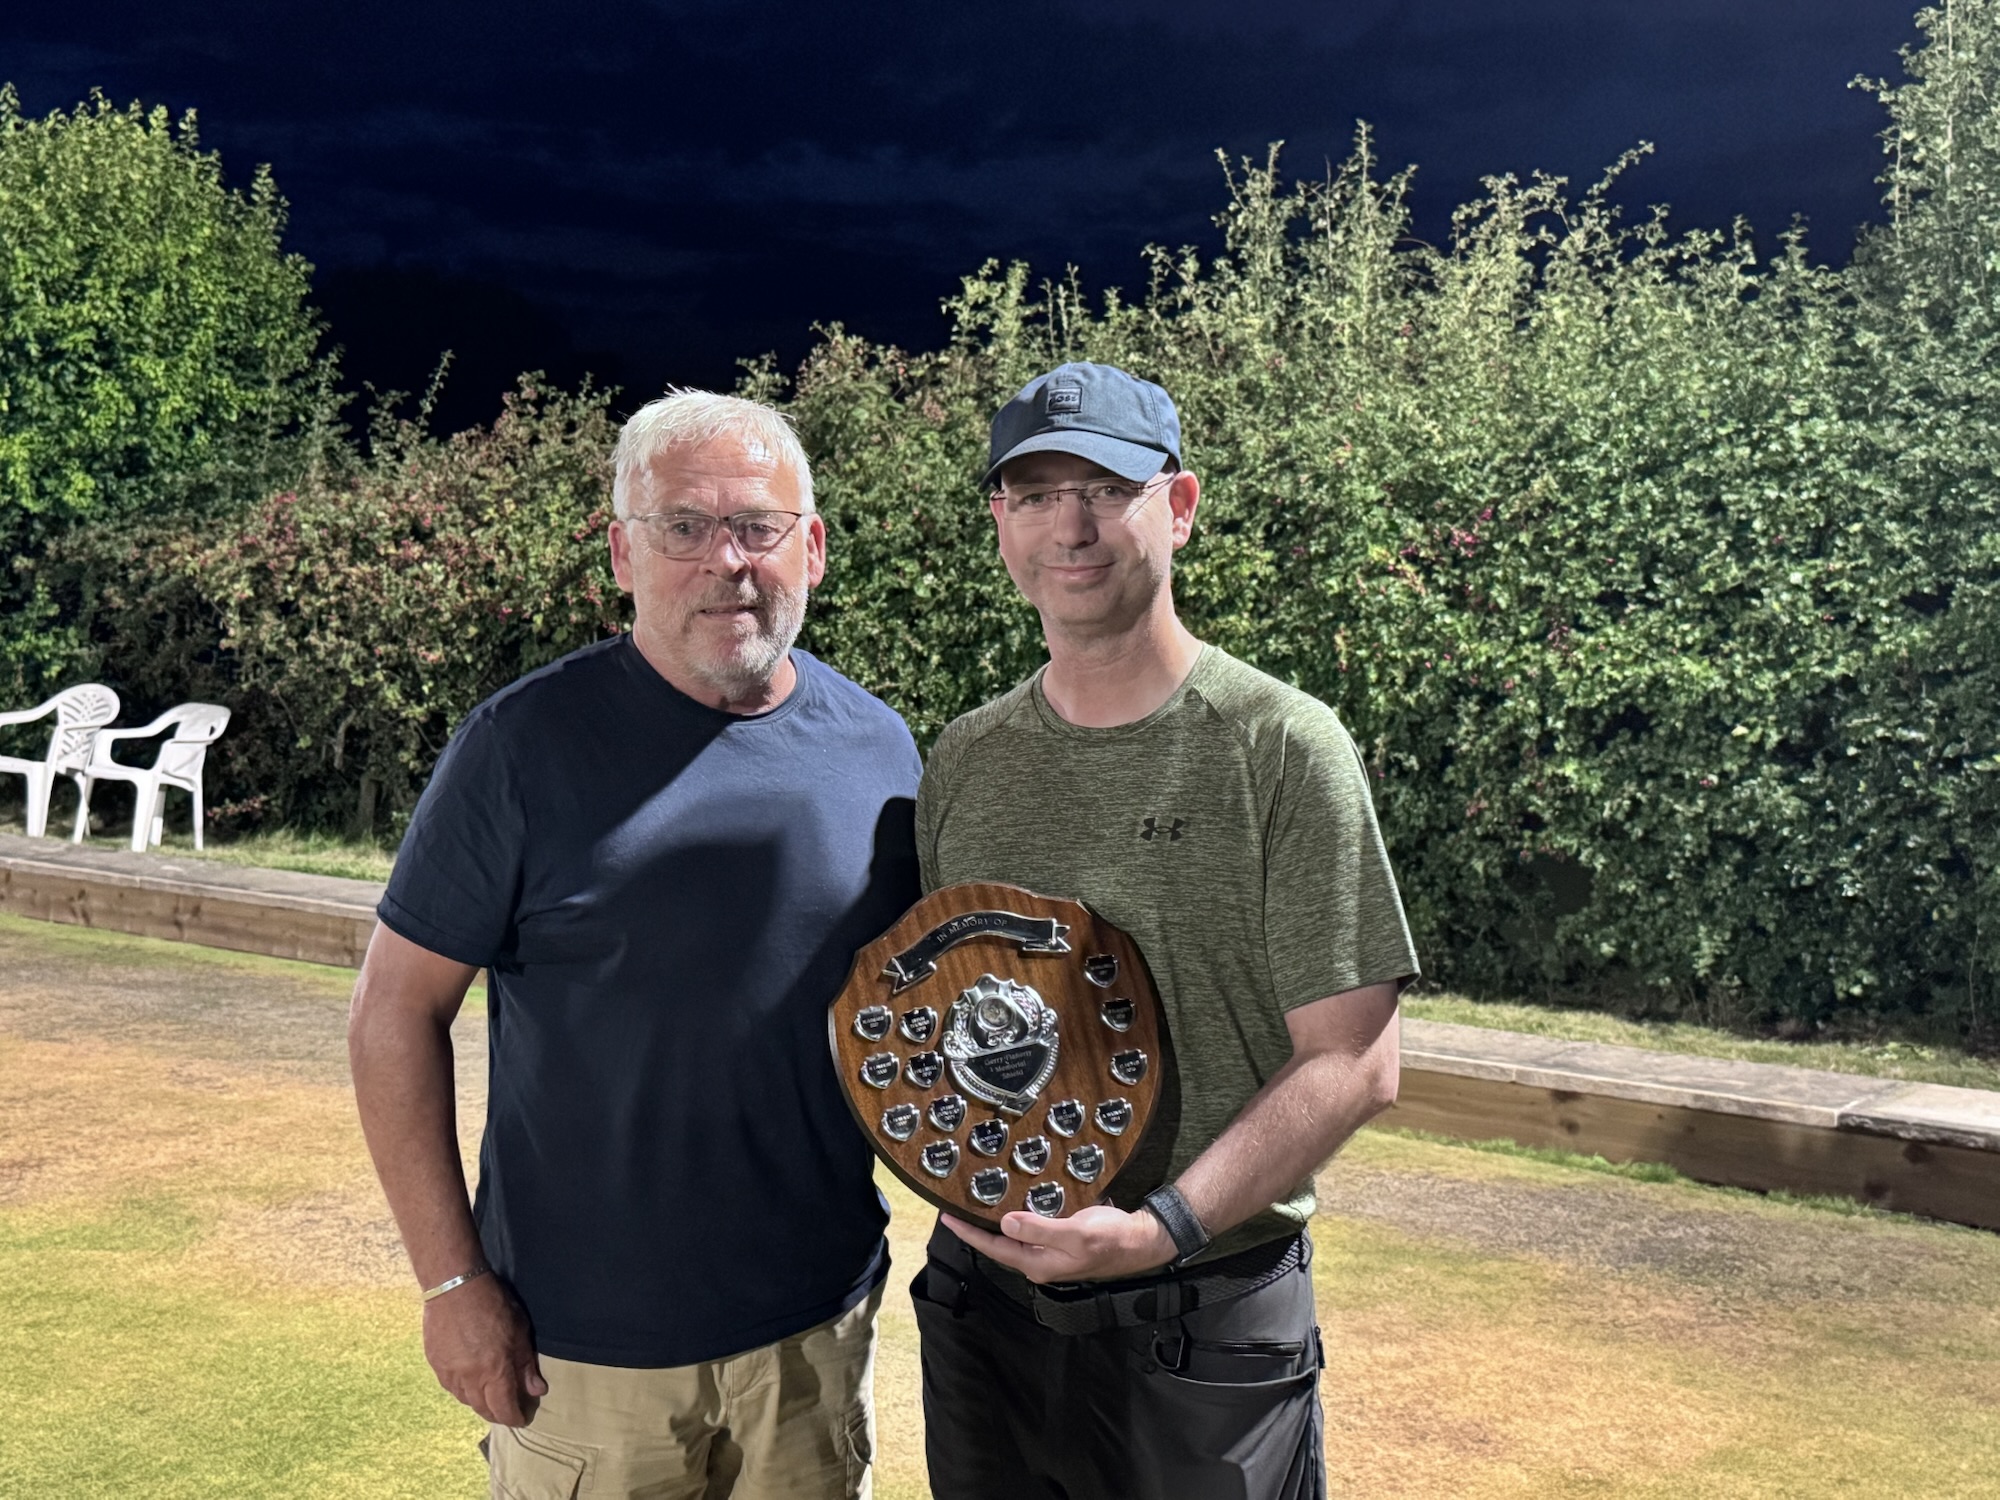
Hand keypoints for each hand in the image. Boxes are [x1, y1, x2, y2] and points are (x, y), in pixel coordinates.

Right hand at [422, 1272, 547, 1425]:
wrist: (454, 1287)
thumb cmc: (493, 1304)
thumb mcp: (520, 1330)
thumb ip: (526, 1364)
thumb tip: (536, 1390)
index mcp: (494, 1371)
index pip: (504, 1409)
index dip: (515, 1418)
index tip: (523, 1418)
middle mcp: (470, 1379)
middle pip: (483, 1410)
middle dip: (498, 1414)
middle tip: (508, 1411)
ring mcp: (449, 1373)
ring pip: (466, 1401)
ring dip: (480, 1403)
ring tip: (490, 1398)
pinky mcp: (435, 1365)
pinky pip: (451, 1387)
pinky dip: (463, 1390)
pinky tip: (470, 1383)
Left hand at [941, 1204, 1177, 1283]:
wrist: (1142, 1240)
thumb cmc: (1110, 1239)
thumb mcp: (1074, 1234)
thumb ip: (1039, 1230)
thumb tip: (1004, 1223)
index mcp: (1038, 1264)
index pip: (995, 1248)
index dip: (969, 1234)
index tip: (947, 1217)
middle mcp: (1040, 1262)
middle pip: (1000, 1245)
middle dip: (977, 1229)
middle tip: (956, 1207)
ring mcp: (1052, 1253)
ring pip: (1015, 1237)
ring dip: (995, 1222)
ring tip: (976, 1204)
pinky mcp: (1062, 1240)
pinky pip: (1031, 1229)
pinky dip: (1017, 1216)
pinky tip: (1012, 1202)